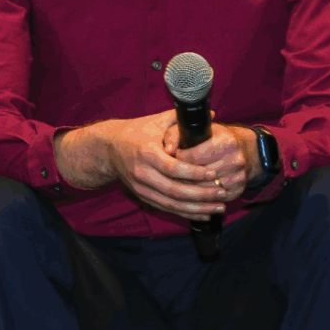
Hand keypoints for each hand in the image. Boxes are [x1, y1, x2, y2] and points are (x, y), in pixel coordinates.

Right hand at [57, 111, 224, 221]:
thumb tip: (211, 114)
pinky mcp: (142, 196)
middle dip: (201, 195)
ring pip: (171, 203)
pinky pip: (166, 208)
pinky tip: (203, 215)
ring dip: (197, 208)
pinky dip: (186, 213)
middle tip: (222, 193)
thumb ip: (181, 118)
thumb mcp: (155, 121)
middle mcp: (142, 173)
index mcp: (147, 153)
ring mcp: (141, 187)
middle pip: (174, 190)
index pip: (173, 168)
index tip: (214, 173)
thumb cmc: (135, 132)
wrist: (108, 148)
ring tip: (218, 208)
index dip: (194, 173)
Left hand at [170, 120, 259, 201]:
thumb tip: (168, 150)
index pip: (194, 157)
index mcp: (225, 142)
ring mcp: (239, 176)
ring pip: (206, 188)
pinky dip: (202, 196)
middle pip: (200, 175)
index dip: (179, 159)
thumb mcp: (194, 130)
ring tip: (181, 181)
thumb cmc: (210, 139)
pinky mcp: (238, 190)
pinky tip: (195, 190)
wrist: (238, 150)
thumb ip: (176, 135)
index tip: (173, 158)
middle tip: (173, 173)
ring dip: (191, 187)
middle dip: (183, 175)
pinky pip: (215, 198)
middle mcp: (236, 159)